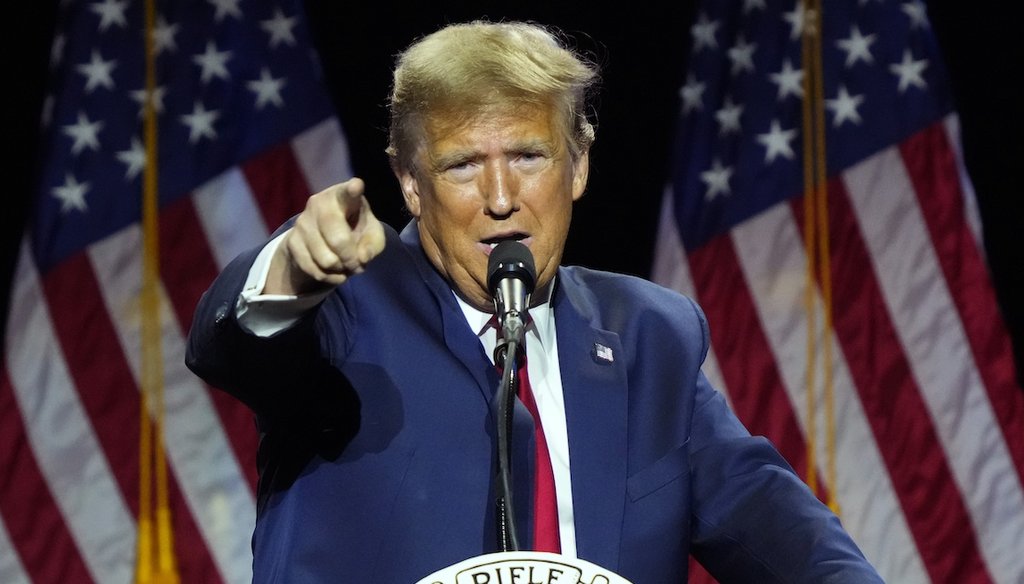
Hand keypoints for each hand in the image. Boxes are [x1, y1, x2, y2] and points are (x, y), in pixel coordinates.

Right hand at [265, 178, 385, 294]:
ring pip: (326, 260)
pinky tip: (335, 271)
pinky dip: (329, 277)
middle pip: (338, 240)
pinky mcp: (292, 241)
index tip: (357, 186)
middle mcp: (319, 203)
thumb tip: (362, 258)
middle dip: (351, 259)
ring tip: (346, 266)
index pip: (348, 192)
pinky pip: (314, 269)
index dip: (353, 190)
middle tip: (358, 265)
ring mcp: (302, 222)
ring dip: (341, 270)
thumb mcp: (372, 234)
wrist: (323, 236)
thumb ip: (373, 244)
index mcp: (343, 196)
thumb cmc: (355, 228)